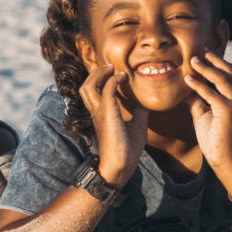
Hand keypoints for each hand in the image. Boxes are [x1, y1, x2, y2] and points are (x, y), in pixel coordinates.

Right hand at [79, 64, 146, 186]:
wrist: (121, 165)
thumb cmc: (127, 149)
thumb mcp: (136, 125)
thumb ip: (138, 112)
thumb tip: (146, 102)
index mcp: (101, 115)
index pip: (93, 94)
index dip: (100, 81)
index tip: (113, 72)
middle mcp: (96, 112)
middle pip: (85, 87)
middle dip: (96, 74)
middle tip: (110, 67)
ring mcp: (99, 112)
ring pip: (88, 86)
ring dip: (100, 74)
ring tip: (112, 69)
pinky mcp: (107, 113)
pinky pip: (107, 89)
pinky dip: (114, 80)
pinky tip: (123, 77)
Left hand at [183, 51, 231, 168]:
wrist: (224, 159)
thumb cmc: (215, 138)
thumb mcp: (203, 114)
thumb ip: (198, 99)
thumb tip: (186, 86)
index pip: (229, 76)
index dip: (218, 63)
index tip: (205, 53)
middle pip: (229, 73)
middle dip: (215, 60)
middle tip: (202, 50)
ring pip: (222, 80)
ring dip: (207, 69)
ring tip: (193, 60)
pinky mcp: (229, 112)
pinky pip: (212, 94)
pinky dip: (199, 86)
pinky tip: (188, 79)